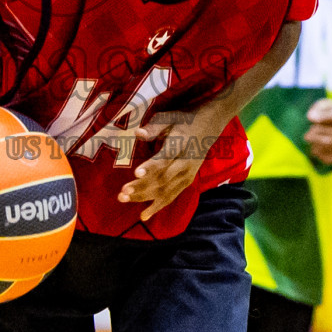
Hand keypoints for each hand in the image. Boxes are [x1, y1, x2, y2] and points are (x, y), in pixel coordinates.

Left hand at [119, 105, 232, 221]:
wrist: (209, 125)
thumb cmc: (185, 120)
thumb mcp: (170, 117)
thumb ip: (154, 127)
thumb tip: (137, 133)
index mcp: (180, 144)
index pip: (165, 158)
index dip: (151, 166)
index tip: (136, 173)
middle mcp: (185, 162)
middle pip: (163, 178)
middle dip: (142, 187)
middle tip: (122, 193)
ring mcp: (187, 173)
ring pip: (166, 190)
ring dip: (145, 197)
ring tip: (125, 200)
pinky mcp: (187, 181)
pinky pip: (172, 196)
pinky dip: (158, 206)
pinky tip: (144, 214)